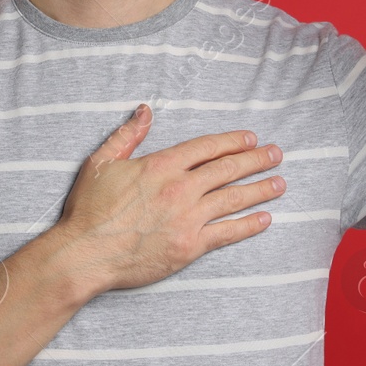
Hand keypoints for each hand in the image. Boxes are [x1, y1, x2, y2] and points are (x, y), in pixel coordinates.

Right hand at [55, 104, 286, 294]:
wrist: (86, 254)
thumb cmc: (89, 210)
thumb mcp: (100, 162)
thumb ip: (126, 135)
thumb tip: (145, 111)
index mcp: (161, 165)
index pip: (207, 147)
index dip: (232, 141)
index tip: (250, 139)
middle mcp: (180, 189)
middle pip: (228, 169)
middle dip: (256, 160)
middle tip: (276, 155)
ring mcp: (188, 219)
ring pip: (234, 199)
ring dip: (261, 189)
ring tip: (280, 183)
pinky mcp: (189, 246)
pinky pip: (227, 233)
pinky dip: (249, 225)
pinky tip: (265, 218)